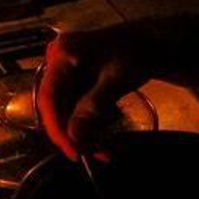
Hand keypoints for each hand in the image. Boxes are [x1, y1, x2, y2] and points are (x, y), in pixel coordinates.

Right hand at [38, 25, 150, 160]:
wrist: (149, 42)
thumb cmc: (135, 51)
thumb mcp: (117, 79)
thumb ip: (93, 106)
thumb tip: (74, 136)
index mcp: (63, 52)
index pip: (49, 97)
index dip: (57, 127)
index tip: (72, 150)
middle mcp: (57, 62)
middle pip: (54, 107)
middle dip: (71, 135)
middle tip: (89, 156)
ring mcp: (64, 73)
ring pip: (63, 113)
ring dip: (80, 135)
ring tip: (100, 152)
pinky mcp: (73, 84)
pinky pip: (73, 110)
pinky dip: (86, 127)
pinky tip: (99, 141)